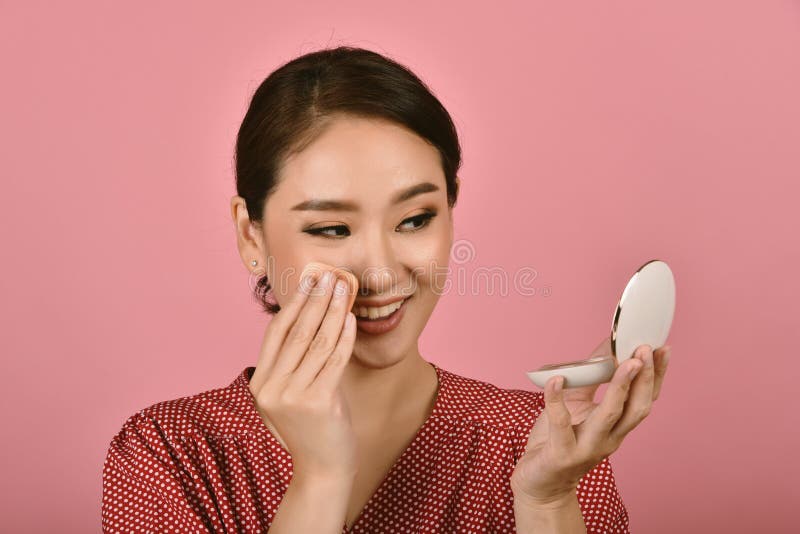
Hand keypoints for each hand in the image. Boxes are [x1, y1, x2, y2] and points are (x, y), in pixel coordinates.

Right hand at [248, 265, 358, 478]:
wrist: (323, 471)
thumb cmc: (315, 427)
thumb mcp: (296, 392)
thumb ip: (296, 361)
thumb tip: (313, 314)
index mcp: (261, 382)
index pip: (276, 333)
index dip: (294, 304)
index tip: (309, 281)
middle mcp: (271, 388)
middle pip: (296, 332)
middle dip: (315, 300)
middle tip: (330, 276)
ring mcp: (292, 396)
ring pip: (316, 342)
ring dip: (332, 311)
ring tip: (344, 289)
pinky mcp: (317, 402)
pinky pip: (334, 360)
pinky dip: (343, 335)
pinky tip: (350, 317)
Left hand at [510, 337, 670, 505]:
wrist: (540, 485)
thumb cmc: (556, 439)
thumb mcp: (576, 403)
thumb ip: (590, 378)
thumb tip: (605, 345)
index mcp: (616, 427)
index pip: (645, 400)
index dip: (656, 376)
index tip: (663, 348)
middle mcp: (608, 439)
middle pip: (636, 409)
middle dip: (645, 378)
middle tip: (646, 350)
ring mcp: (586, 447)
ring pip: (610, 416)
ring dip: (620, 387)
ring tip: (624, 361)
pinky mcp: (561, 454)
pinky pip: (561, 423)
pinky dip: (557, 399)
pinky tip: (556, 379)